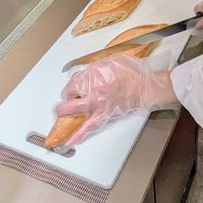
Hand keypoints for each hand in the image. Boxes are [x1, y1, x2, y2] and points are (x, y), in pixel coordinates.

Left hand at [55, 53, 178, 146]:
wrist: (143, 86)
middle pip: (68, 96)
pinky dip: (78, 136)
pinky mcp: (103, 117)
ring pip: (73, 112)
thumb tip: (83, 76)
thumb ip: (92, 69)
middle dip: (64, 98)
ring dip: (64, 114)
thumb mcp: (108, 62)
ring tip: (60, 116)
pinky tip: (69, 141)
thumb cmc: (129, 72)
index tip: (73, 87)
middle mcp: (91, 91)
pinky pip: (87, 128)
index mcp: (92, 76)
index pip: (72, 82)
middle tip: (65, 101)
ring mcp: (96, 106)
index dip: (71, 85)